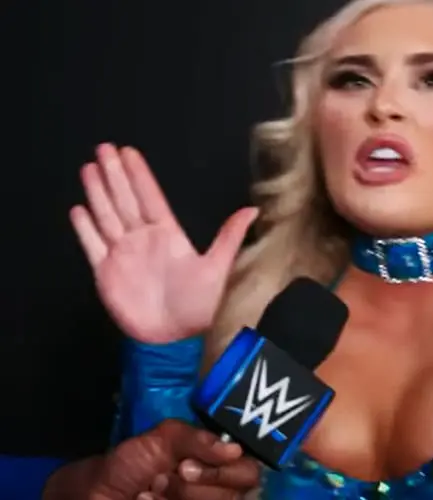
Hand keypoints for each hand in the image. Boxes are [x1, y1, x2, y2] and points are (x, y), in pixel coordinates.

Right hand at [70, 144, 257, 341]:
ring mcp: (123, 254)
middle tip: (104, 148)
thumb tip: (252, 209)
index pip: (150, 197)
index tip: (129, 152)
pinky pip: (93, 246)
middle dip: (114, 174)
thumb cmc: (200, 306)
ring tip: (89, 167)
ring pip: (107, 216)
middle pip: (125, 200)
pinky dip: (85, 228)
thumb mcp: (219, 268)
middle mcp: (143, 239)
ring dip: (98, 192)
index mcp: (168, 235)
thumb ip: (230, 237)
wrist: (175, 339)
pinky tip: (79, 209)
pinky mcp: (107, 273)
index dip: (139, 175)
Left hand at [85, 421, 250, 499]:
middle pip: (235, 494)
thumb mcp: (163, 437)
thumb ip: (199, 438)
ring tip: (152, 491)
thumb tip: (235, 450)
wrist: (96, 491)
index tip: (187, 465)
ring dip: (179, 497)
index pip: (249, 470)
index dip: (224, 470)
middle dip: (196, 486)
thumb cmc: (130, 463)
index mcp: (219, 464)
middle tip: (168, 476)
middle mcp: (218, 489)